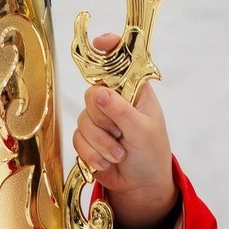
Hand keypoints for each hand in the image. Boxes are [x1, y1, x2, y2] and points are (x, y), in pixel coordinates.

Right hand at [72, 34, 176, 228]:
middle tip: (121, 135)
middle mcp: (115, 101)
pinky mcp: (88, 138)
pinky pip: (77, 139)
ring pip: (83, 120)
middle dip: (104, 121)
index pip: (120, 62)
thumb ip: (121, 111)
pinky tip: (106, 162)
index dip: (109, 48)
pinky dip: (91, 153)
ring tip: (119, 155)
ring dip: (100, 143)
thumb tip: (99, 92)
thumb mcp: (142, 131)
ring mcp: (100, 119)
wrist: (141, 186)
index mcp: (134, 91)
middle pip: (92, 95)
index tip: (99, 43)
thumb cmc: (151, 154)